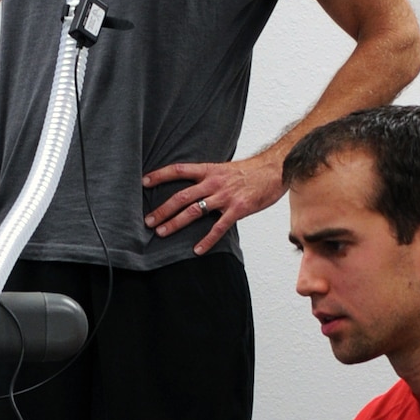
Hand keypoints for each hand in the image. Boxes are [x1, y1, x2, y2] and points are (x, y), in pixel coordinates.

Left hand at [142, 153, 285, 254]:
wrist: (276, 169)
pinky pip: (218, 227)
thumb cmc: (251, 172)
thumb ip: (208, 179)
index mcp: (209, 171)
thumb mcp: (225, 169)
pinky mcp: (238, 209)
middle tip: (148, 221)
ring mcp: (225, 197)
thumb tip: (193, 190)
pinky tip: (197, 250)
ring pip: (194, 211)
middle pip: (181, 196)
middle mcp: (214, 183)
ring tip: (162, 233)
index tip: (144, 182)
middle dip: (163, 209)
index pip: (179, 170)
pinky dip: (207, 240)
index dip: (160, 175)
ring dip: (176, 223)